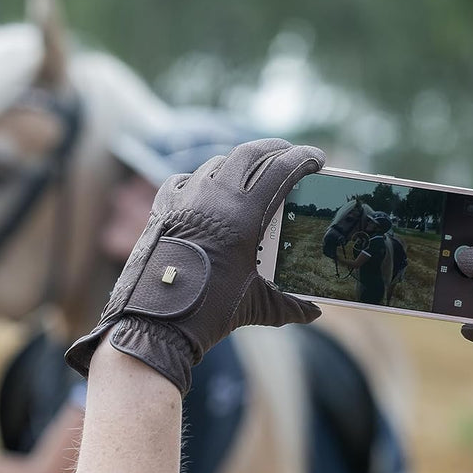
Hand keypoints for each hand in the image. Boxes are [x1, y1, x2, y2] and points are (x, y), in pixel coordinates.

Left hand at [66, 139, 324, 394]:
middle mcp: (213, 198)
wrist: (155, 324)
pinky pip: (184, 181)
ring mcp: (185, 199)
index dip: (303, 158)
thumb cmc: (209, 313)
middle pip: (248, 153)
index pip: (280, 170)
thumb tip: (314, 313)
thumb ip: (290, 306)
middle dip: (273, 149)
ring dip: (237, 165)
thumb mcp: (256, 307)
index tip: (317, 158)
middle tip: (287, 155)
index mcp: (243, 215)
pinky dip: (200, 181)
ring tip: (251, 175)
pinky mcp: (162, 209)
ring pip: (216, 164)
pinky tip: (206, 193)